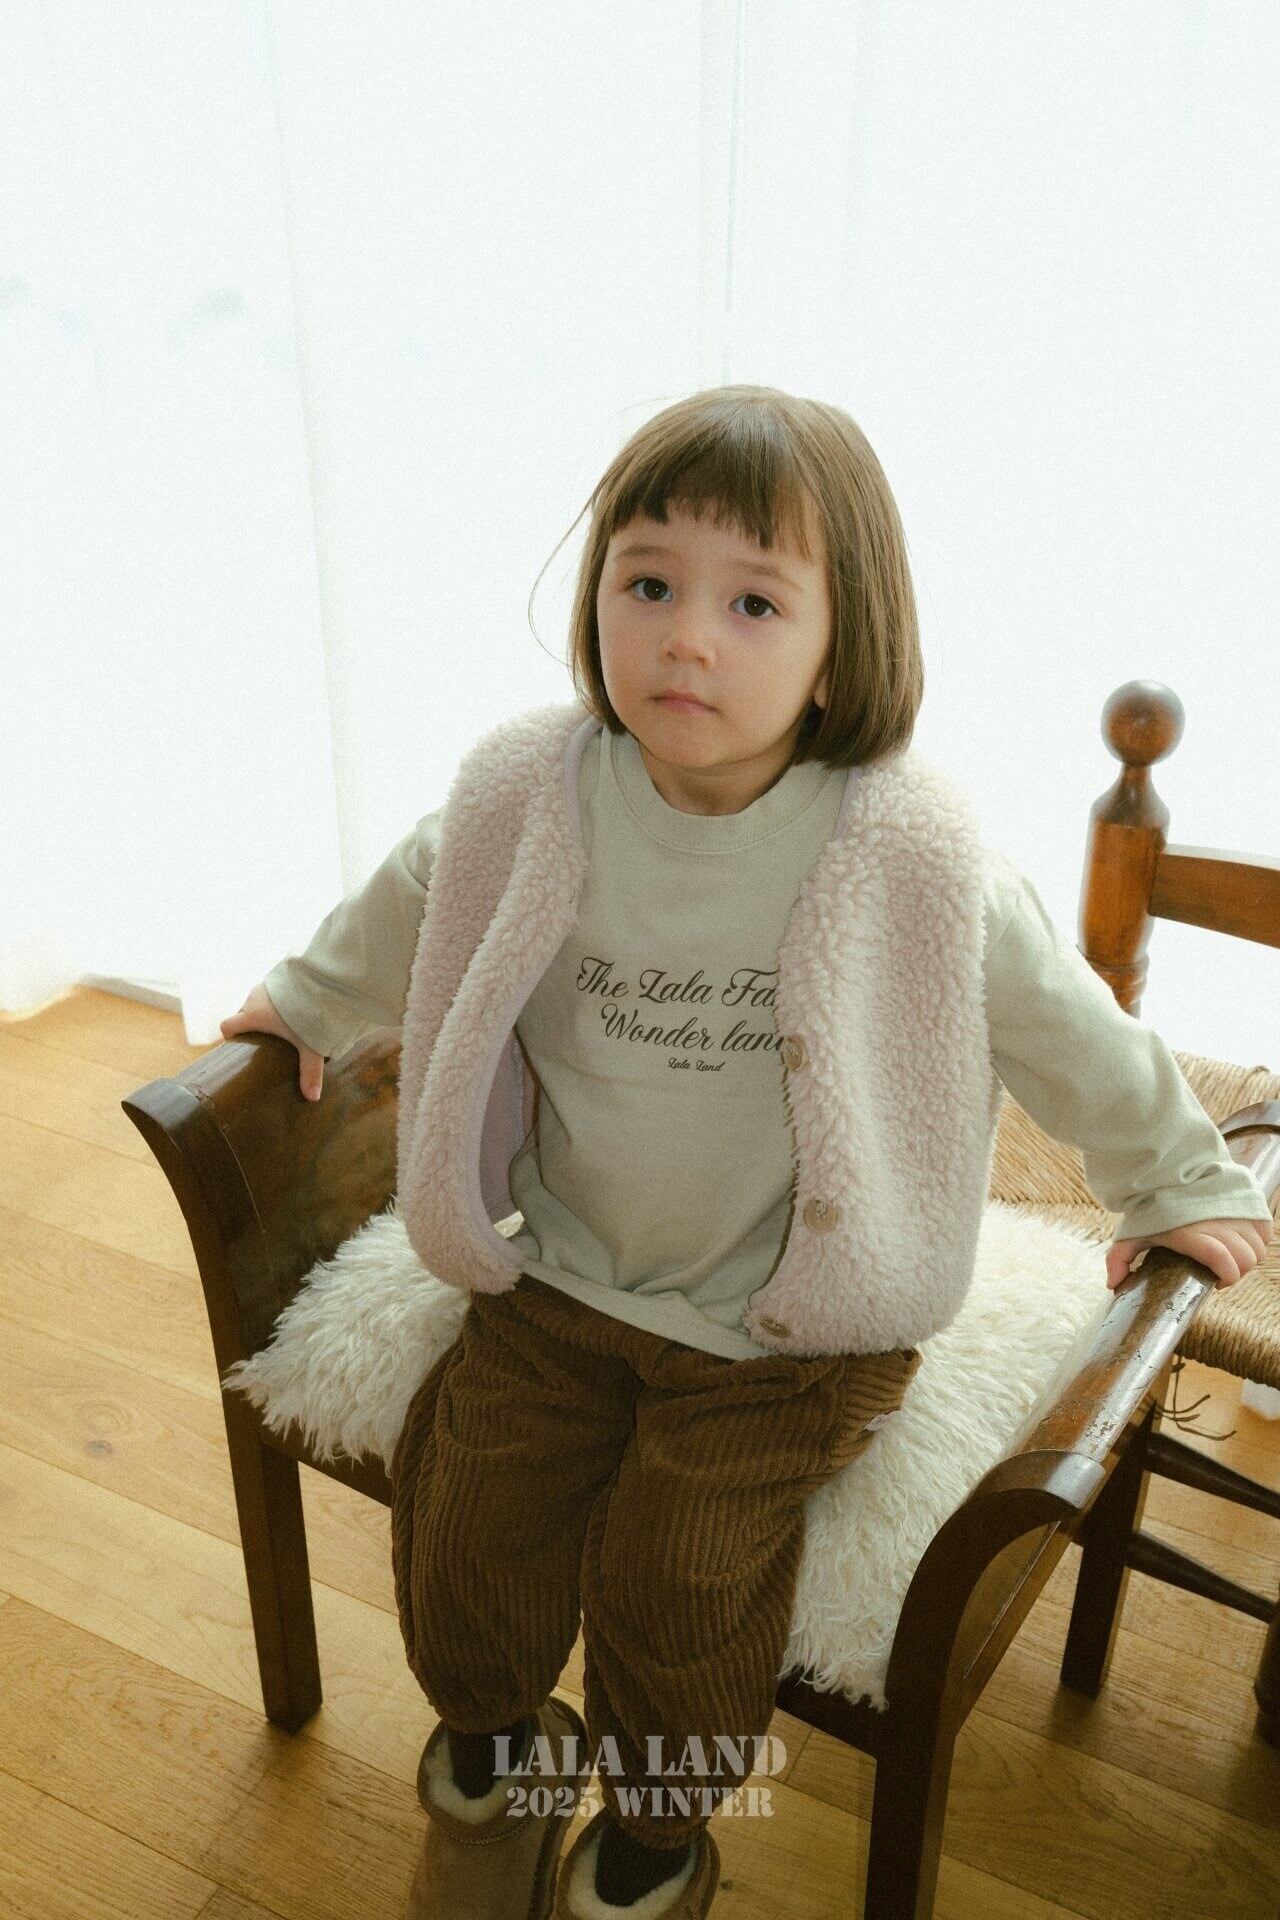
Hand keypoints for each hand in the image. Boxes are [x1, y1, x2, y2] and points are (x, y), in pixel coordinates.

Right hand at [219, 983, 326, 1101]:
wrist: (322, 977)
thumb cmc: (309, 1012)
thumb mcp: (310, 1045)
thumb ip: (310, 1071)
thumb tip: (312, 1098)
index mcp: (253, 1015)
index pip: (227, 1025)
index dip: (229, 1036)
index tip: (238, 1046)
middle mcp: (254, 997)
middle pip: (242, 1013)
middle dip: (251, 1025)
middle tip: (266, 1038)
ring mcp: (266, 983)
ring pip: (256, 1000)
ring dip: (265, 1009)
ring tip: (283, 1021)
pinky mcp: (280, 974)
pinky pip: (270, 989)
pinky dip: (276, 997)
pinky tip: (294, 1003)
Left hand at [1105, 1214, 1274, 1290]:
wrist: (1168, 1167)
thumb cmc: (1150, 1204)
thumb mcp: (1130, 1231)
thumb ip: (1119, 1259)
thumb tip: (1113, 1285)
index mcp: (1192, 1234)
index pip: (1223, 1261)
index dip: (1227, 1277)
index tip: (1216, 1283)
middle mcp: (1218, 1223)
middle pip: (1245, 1259)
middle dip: (1236, 1272)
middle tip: (1220, 1271)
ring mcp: (1235, 1212)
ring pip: (1257, 1247)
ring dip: (1247, 1257)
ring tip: (1230, 1257)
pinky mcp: (1247, 1202)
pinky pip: (1264, 1230)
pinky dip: (1257, 1239)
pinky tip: (1240, 1240)